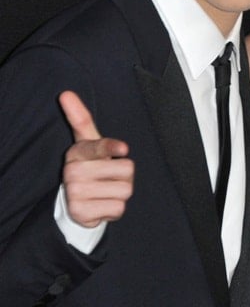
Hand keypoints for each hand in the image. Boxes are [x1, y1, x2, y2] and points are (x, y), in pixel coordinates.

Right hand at [58, 91, 133, 227]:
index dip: (112, 148)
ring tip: (105, 191)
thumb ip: (81, 119)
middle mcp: (73, 171)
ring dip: (121, 193)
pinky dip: (115, 209)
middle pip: (126, 169)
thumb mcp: (88, 143)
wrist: (78, 203)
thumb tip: (66, 93)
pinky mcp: (81, 212)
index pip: (99, 147)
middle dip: (125, 176)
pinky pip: (118, 208)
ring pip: (125, 190)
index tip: (124, 149)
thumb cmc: (90, 167)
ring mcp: (75, 192)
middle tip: (109, 178)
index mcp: (77, 152)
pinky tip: (102, 205)